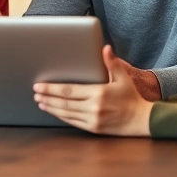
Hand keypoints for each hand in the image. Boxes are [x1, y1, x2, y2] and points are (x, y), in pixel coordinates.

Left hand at [33, 45, 153, 136]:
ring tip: (40, 102)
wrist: (141, 120)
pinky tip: (54, 112)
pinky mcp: (93, 128)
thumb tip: (105, 48)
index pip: (69, 90)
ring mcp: (93, 119)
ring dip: (51, 108)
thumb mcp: (123, 78)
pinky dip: (61, 116)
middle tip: (35, 93)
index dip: (52, 88)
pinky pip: (73, 122)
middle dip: (47, 97)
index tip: (39, 86)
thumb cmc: (131, 97)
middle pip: (64, 102)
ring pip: (66, 113)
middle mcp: (94, 107)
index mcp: (99, 92)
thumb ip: (112, 63)